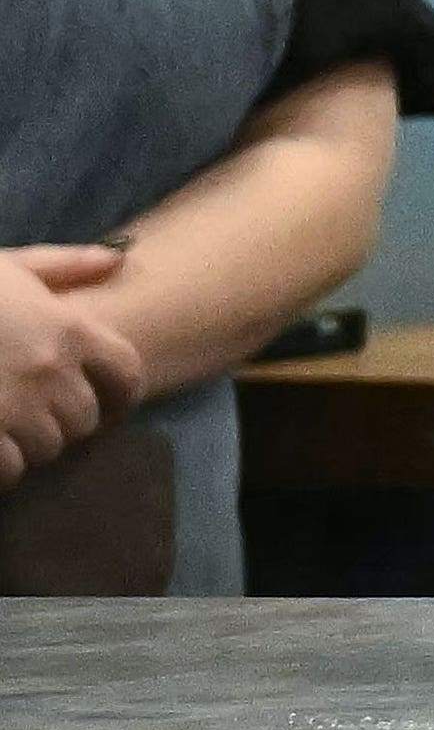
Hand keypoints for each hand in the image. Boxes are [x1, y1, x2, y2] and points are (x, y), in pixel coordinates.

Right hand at [0, 242, 145, 482]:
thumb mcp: (7, 265)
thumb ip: (63, 265)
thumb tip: (118, 259)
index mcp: (67, 330)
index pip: (126, 374)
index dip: (121, 394)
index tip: (111, 405)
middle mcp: (49, 373)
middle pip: (84, 418)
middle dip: (64, 419)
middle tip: (36, 412)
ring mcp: (13, 409)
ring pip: (47, 448)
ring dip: (31, 443)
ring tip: (6, 426)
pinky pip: (10, 470)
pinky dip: (3, 467)